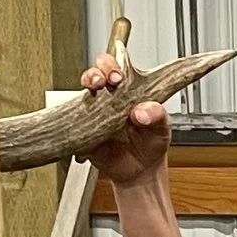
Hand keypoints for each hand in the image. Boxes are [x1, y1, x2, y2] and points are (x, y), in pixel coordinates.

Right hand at [78, 52, 170, 190]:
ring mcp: (94, 112)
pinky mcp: (84, 130)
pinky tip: (84, 124)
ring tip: (94, 92)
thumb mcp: (162, 127)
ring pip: (82, 93)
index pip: (119, 67)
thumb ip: (157, 115)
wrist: (141, 171)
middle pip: (96, 74)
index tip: (119, 75)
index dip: (115, 65)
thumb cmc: (152, 142)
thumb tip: (141, 111)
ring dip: (85, 91)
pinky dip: (75, 121)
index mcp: (130, 89)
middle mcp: (109, 97)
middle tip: (108, 81)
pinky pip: (74, 122)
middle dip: (97, 72)